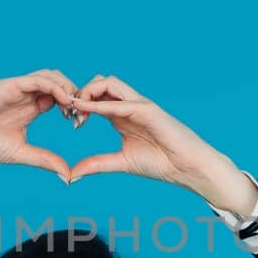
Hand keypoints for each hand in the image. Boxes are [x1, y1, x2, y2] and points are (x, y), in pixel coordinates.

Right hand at [0, 69, 79, 177]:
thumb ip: (45, 160)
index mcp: (29, 107)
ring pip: (50, 76)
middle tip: (80, 114)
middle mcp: (24, 94)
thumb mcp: (23, 153)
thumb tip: (67, 175)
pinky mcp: (8, 85)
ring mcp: (16, 88)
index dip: (73, 106)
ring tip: (74, 106)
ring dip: (66, 88)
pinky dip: (54, 87)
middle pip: (58, 82)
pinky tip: (63, 101)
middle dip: (73, 94)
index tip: (80, 123)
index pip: (58, 96)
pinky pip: (37, 79)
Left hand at [66, 74, 222, 186]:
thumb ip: (96, 164)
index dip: (79, 104)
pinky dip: (100, 105)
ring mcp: (139, 105)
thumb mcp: (120, 162)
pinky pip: (120, 102)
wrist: (187, 167)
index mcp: (121, 115)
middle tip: (71, 115)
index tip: (71, 121)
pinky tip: (85, 110)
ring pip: (109, 82)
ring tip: (77, 110)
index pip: (96, 96)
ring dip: (88, 92)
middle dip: (80, 93)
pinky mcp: (148, 110)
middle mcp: (129, 105)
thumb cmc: (161, 163)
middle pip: (100, 82)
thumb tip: (71, 175)